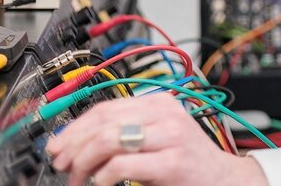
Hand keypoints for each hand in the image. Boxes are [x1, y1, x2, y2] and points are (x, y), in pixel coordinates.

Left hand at [45, 93, 266, 185]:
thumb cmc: (186, 161)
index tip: (57, 144)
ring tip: (78, 178)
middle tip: (62, 164)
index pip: (104, 107)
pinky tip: (100, 184)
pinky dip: (103, 177)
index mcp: (158, 102)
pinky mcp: (172, 163)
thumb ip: (125, 131)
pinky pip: (122, 166)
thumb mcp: (156, 136)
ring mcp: (170, 137)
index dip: (74, 127)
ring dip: (84, 162)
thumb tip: (75, 139)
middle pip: (102, 122)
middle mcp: (165, 114)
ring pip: (108, 140)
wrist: (223, 180)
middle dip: (73, 145)